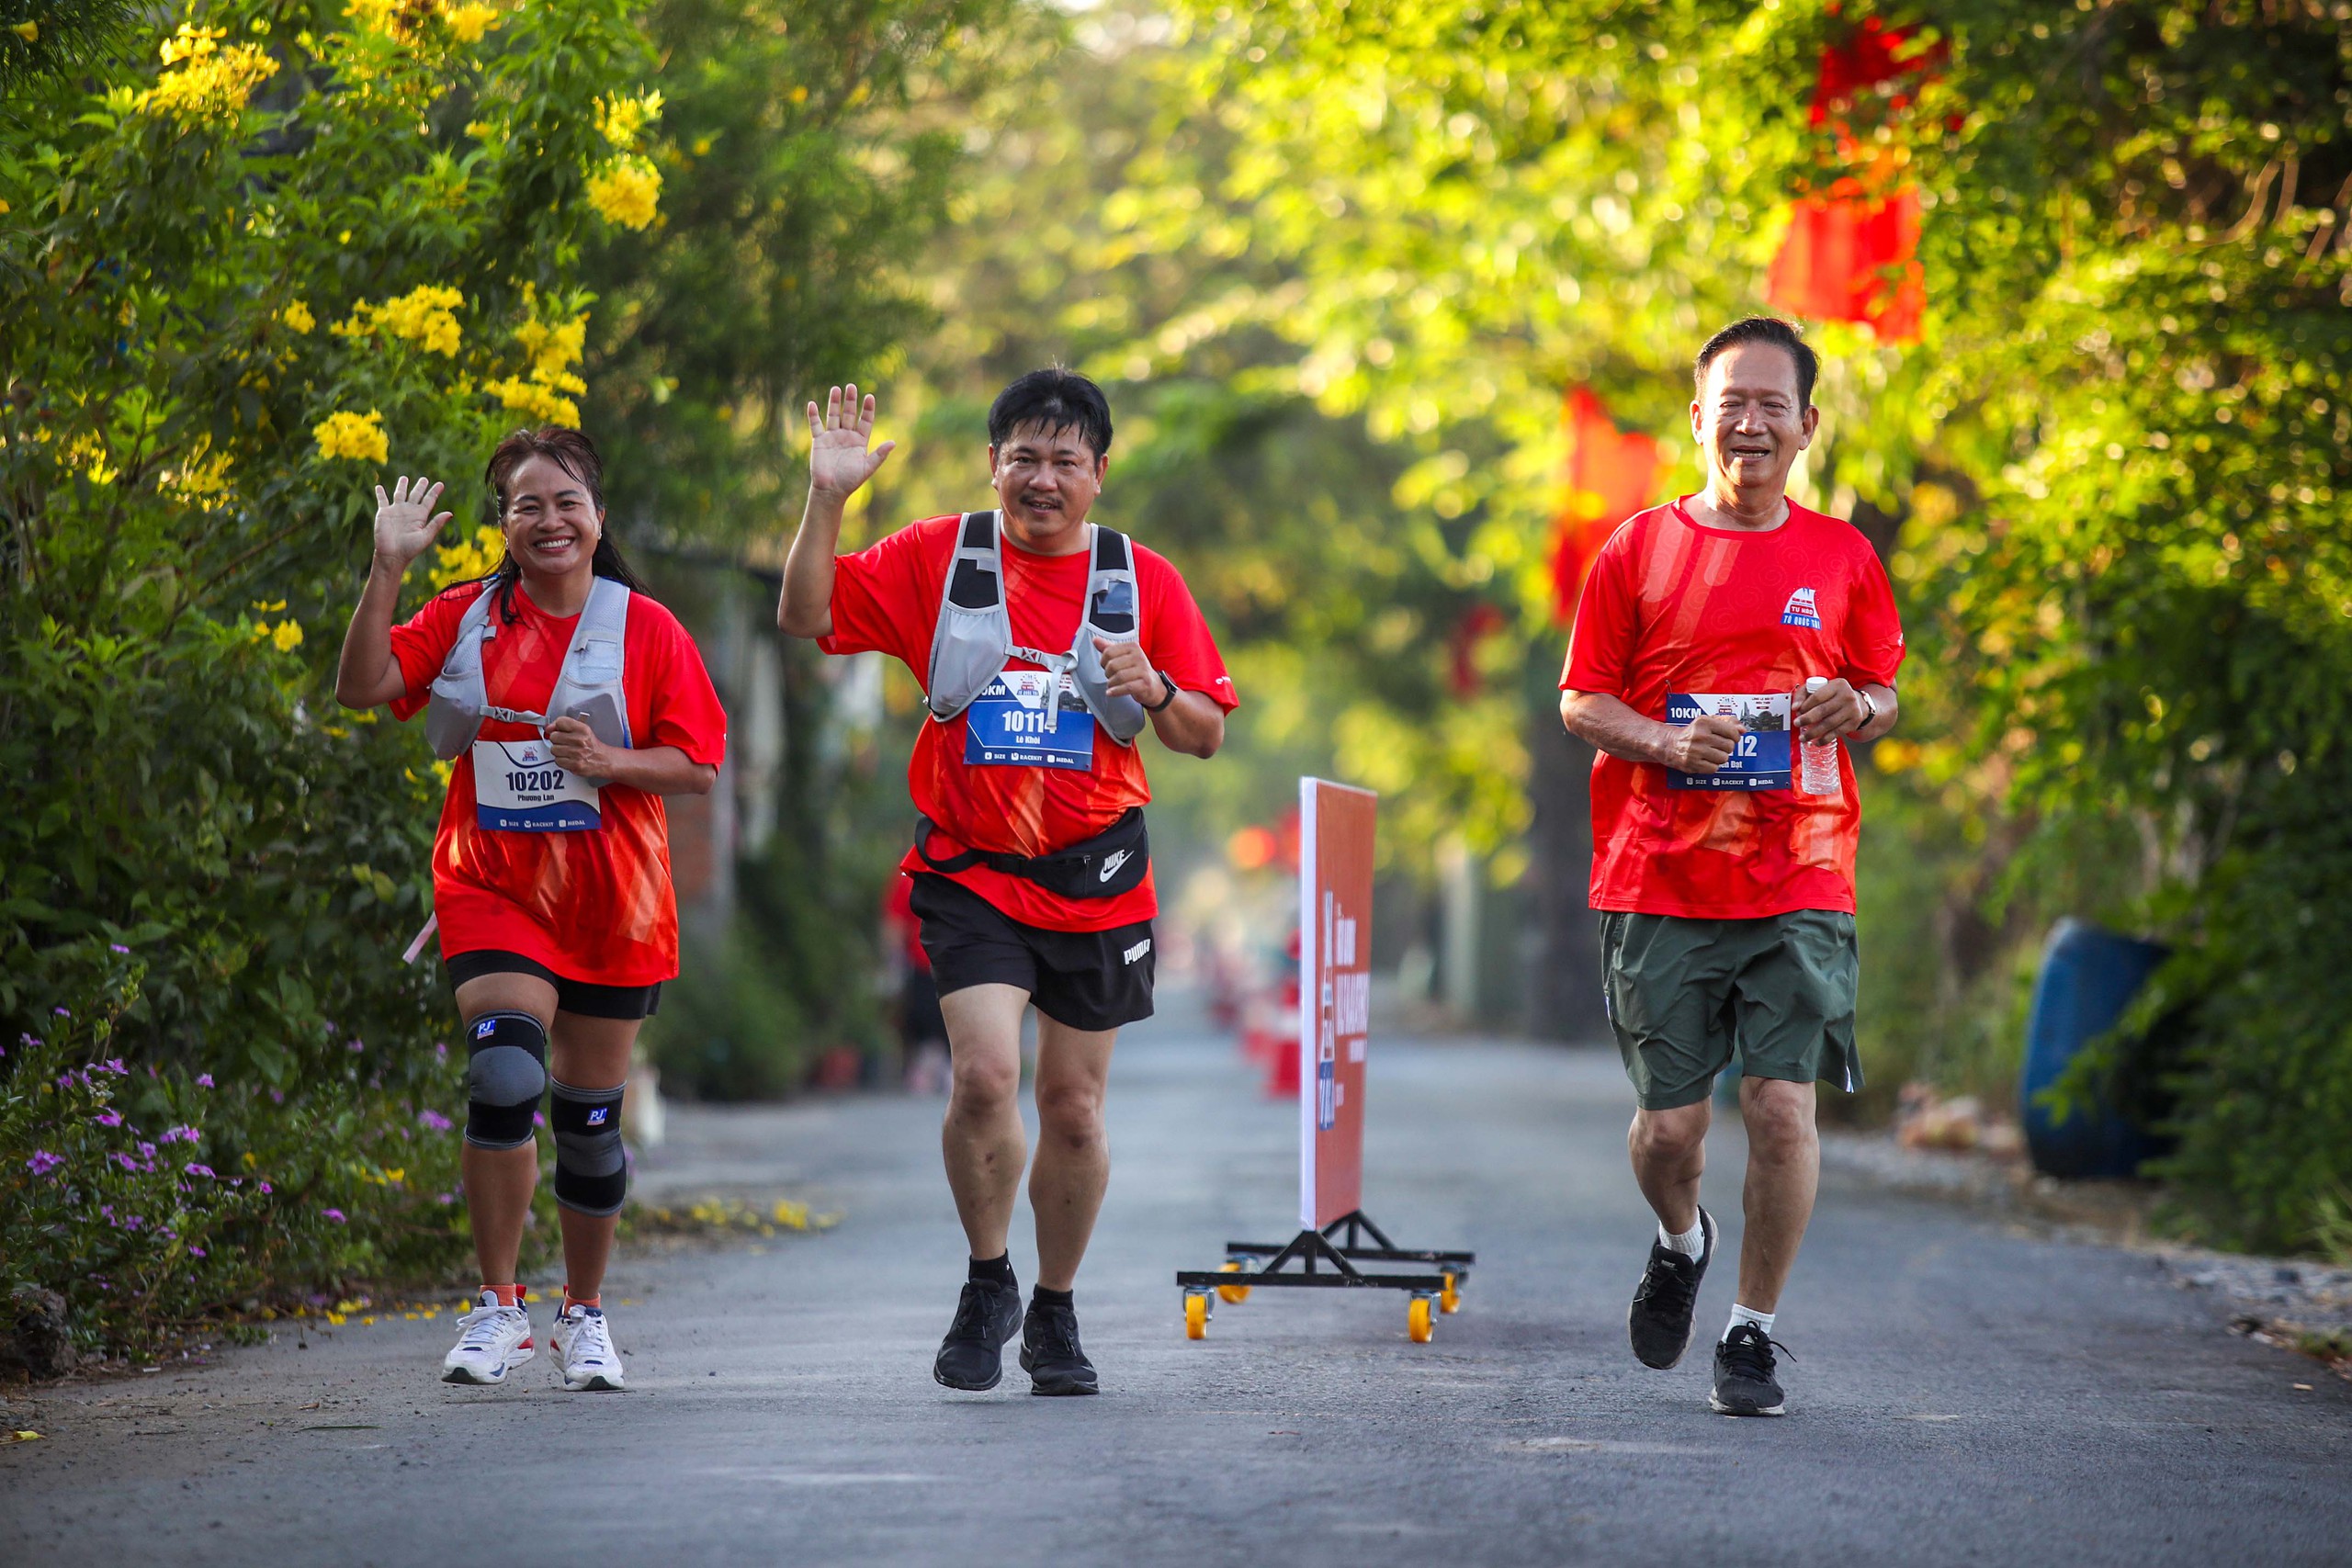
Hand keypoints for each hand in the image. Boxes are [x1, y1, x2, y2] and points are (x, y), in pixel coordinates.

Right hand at [373, 475, 451, 568]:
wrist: (392, 555)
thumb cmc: (410, 549)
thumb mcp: (426, 536)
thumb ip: (436, 524)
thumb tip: (450, 513)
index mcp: (420, 516)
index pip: (429, 500)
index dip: (434, 492)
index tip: (441, 484)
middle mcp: (409, 511)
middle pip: (415, 495)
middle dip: (420, 487)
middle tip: (424, 479)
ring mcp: (396, 511)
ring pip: (399, 494)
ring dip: (401, 486)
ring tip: (404, 478)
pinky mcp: (384, 513)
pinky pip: (382, 500)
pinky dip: (380, 493)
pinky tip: (378, 486)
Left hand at [545, 716, 618, 781]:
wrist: (604, 760)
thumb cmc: (592, 746)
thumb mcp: (582, 730)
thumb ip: (565, 726)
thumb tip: (549, 728)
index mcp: (583, 729)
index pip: (560, 722)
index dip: (557, 726)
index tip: (560, 730)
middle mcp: (580, 740)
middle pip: (554, 737)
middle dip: (558, 740)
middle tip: (566, 743)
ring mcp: (577, 753)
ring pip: (554, 749)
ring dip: (559, 751)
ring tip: (568, 751)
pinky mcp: (575, 765)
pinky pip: (558, 761)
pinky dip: (562, 761)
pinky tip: (569, 758)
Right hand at [805, 383, 895, 499]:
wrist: (831, 490)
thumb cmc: (850, 481)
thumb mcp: (868, 467)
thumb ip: (880, 455)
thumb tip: (893, 442)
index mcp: (860, 441)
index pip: (865, 420)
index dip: (867, 409)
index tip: (869, 397)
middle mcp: (846, 436)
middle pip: (849, 414)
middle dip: (850, 400)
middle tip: (852, 386)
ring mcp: (832, 437)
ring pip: (833, 415)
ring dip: (834, 402)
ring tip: (836, 389)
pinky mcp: (819, 441)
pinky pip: (816, 425)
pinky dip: (813, 415)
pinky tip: (812, 404)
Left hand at [1094, 637, 1164, 705]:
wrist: (1154, 685)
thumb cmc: (1136, 670)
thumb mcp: (1123, 657)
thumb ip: (1109, 649)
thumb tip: (1095, 640)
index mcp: (1133, 647)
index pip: (1108, 652)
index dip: (1103, 662)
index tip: (1107, 666)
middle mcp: (1139, 656)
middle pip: (1112, 665)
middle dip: (1108, 674)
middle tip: (1112, 677)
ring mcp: (1143, 670)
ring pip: (1118, 676)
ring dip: (1111, 684)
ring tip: (1112, 685)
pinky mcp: (1145, 683)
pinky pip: (1127, 687)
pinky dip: (1116, 691)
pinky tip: (1111, 693)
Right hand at [1663, 714, 1741, 773]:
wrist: (1670, 744)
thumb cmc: (1693, 732)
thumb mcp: (1708, 721)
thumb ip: (1727, 722)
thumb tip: (1743, 730)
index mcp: (1704, 722)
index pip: (1732, 731)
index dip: (1735, 736)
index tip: (1731, 738)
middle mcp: (1700, 736)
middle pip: (1729, 746)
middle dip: (1727, 747)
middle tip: (1718, 746)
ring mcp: (1696, 751)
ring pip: (1724, 758)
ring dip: (1720, 757)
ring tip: (1712, 753)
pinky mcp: (1693, 764)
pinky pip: (1714, 768)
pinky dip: (1712, 766)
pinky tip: (1705, 760)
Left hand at [1794, 678, 1868, 742]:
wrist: (1857, 703)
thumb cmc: (1832, 695)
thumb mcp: (1819, 689)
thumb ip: (1803, 695)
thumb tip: (1795, 707)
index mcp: (1837, 685)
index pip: (1817, 696)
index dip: (1805, 706)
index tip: (1798, 712)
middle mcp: (1847, 696)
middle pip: (1823, 710)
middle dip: (1807, 719)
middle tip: (1797, 724)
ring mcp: (1852, 710)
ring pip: (1829, 723)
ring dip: (1813, 732)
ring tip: (1803, 737)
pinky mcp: (1854, 722)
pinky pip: (1837, 733)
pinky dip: (1824, 739)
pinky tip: (1816, 742)